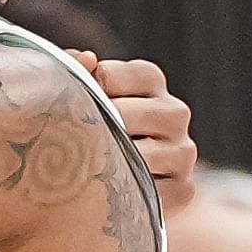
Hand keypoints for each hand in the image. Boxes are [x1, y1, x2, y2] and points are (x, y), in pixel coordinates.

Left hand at [86, 53, 196, 210]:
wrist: (111, 188)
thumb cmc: (87, 131)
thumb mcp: (81, 99)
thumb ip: (78, 73)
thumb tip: (86, 59)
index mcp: (151, 83)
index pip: (133, 74)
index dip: (100, 84)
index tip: (79, 97)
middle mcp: (175, 114)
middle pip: (133, 114)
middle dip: (98, 127)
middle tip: (68, 140)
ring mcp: (182, 152)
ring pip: (143, 154)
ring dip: (109, 162)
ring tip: (81, 168)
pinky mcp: (183, 189)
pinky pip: (153, 191)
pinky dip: (127, 193)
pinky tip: (104, 192)